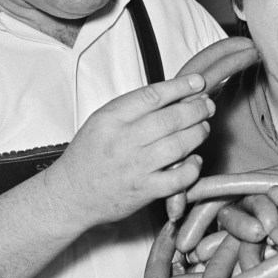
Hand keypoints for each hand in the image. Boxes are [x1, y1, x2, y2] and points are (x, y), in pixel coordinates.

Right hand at [48, 74, 213, 226]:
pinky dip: (193, 167)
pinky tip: (194, 160)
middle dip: (197, 109)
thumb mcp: (102, 121)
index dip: (181, 86)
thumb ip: (133, 108)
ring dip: (198, 133)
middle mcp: (123, 141)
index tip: (199, 82)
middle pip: (171, 119)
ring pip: (179, 145)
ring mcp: (135, 167)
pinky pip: (178, 178)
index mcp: (111, 119)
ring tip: (203, 128)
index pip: (153, 95)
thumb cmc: (89, 156)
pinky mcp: (144, 191)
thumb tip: (174, 95)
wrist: (70, 195)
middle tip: (207, 106)